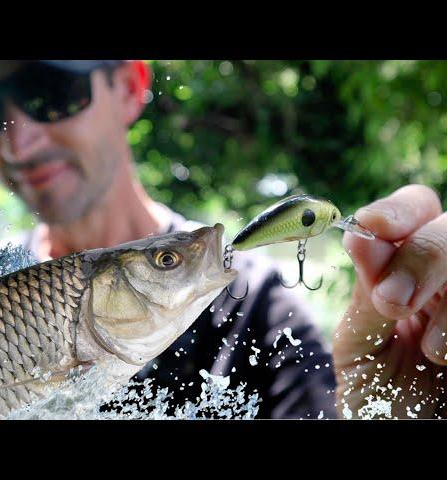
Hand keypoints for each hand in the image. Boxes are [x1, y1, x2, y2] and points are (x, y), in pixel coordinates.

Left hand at [333, 184, 446, 418]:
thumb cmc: (382, 400)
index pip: (412, 212)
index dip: (397, 211)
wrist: (404, 436)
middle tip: (394, 301)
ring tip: (434, 353)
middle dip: (424, 256)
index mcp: (406, 271)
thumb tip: (359, 238)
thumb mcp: (362, 348)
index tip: (373, 227)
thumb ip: (365, 297)